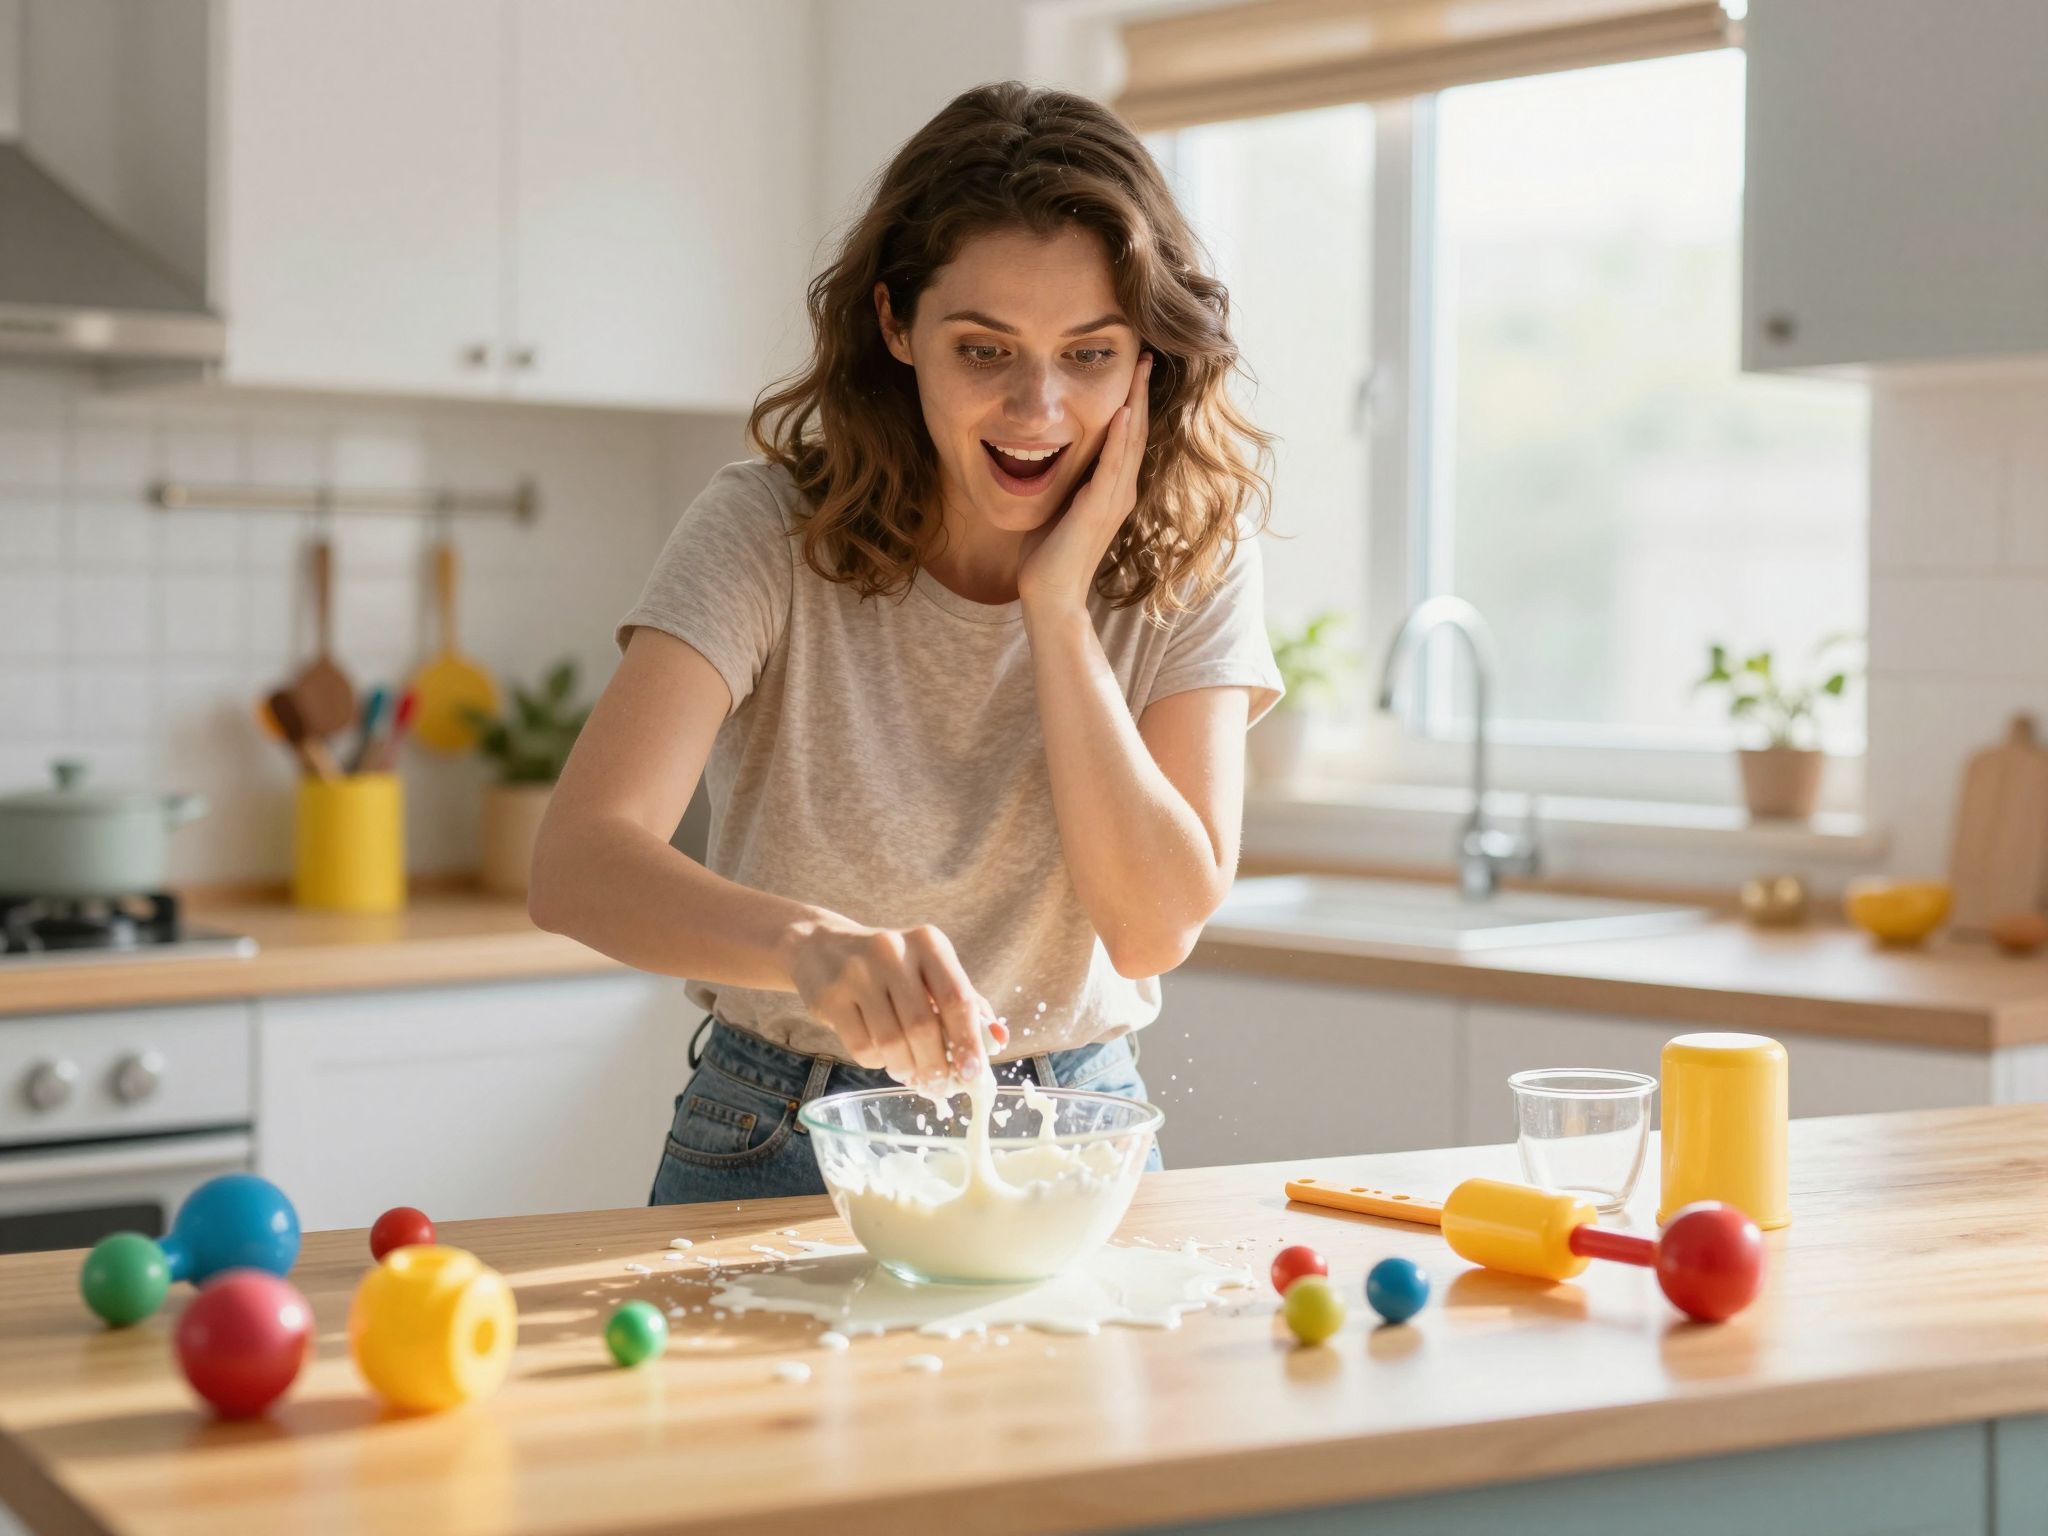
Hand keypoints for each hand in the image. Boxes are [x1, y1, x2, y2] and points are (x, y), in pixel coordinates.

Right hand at [781, 917, 1008, 1084]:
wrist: (822, 947)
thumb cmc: (890, 968)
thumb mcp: (930, 973)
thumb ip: (966, 1004)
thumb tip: (999, 1040)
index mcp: (928, 943)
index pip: (958, 998)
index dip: (969, 1041)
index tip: (972, 1073)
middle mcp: (893, 951)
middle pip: (923, 1026)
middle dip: (935, 1066)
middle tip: (940, 1087)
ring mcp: (857, 972)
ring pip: (891, 1042)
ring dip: (905, 1068)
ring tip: (910, 1073)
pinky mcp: (830, 996)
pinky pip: (861, 1047)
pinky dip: (877, 1062)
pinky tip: (882, 1056)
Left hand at [1018, 352, 1152, 617]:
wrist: (1049, 597)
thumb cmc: (1047, 556)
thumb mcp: (1058, 505)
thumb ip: (1064, 480)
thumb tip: (1046, 453)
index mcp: (1112, 488)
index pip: (1127, 435)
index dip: (1132, 399)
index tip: (1133, 366)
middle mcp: (1120, 491)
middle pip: (1137, 430)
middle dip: (1140, 390)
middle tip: (1147, 352)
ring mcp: (1113, 500)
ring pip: (1130, 441)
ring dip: (1136, 402)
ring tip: (1141, 368)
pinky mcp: (1098, 510)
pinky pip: (1112, 466)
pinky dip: (1119, 437)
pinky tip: (1123, 410)